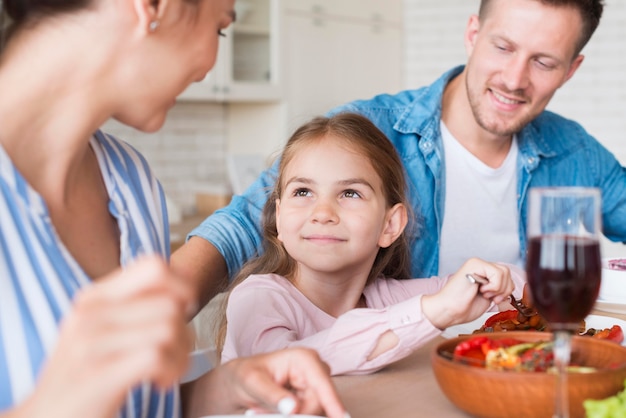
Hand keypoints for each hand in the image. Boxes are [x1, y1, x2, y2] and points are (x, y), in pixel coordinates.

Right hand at [15, 255, 194, 417]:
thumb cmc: (84, 375)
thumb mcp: (99, 330)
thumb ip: (133, 305)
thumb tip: (186, 284)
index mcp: (93, 298)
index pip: (153, 267)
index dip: (183, 285)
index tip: (184, 310)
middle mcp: (90, 314)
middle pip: (169, 303)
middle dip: (185, 331)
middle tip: (173, 354)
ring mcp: (92, 343)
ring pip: (169, 328)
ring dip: (180, 354)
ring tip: (166, 370)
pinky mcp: (99, 374)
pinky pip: (158, 356)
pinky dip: (171, 370)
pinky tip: (159, 382)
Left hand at [182, 347, 348, 417]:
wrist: (241, 380)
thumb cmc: (246, 375)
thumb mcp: (254, 384)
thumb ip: (273, 395)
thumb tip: (293, 408)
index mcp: (304, 358)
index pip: (323, 384)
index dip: (333, 402)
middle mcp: (315, 368)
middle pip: (320, 401)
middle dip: (300, 412)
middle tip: (271, 411)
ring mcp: (315, 382)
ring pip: (316, 409)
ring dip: (296, 414)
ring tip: (268, 409)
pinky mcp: (312, 395)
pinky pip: (311, 412)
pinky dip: (297, 415)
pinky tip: (278, 411)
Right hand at [422, 258, 514, 328]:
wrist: (448, 310)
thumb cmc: (463, 307)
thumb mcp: (488, 297)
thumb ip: (498, 289)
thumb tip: (512, 287)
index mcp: (483, 272)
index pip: (506, 276)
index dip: (506, 290)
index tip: (495, 300)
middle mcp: (480, 265)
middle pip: (507, 272)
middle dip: (504, 289)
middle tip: (491, 298)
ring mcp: (477, 263)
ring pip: (504, 272)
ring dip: (499, 288)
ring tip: (485, 294)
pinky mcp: (475, 264)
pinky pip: (498, 273)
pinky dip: (494, 286)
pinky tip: (481, 290)